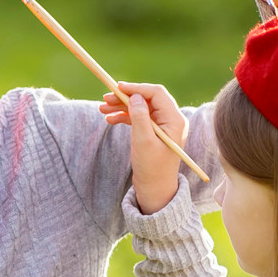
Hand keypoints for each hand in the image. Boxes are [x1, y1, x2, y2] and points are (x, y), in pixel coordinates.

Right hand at [99, 81, 186, 213]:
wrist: (155, 189)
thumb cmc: (152, 168)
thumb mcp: (143, 141)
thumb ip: (139, 117)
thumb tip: (135, 96)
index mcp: (175, 120)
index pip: (156, 94)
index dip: (136, 88)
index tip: (117, 87)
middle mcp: (171, 120)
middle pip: (147, 98)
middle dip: (126, 97)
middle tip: (105, 98)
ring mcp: (163, 126)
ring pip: (141, 107)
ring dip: (122, 106)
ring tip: (102, 109)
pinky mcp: (154, 132)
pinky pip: (139, 118)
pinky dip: (124, 117)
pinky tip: (110, 119)